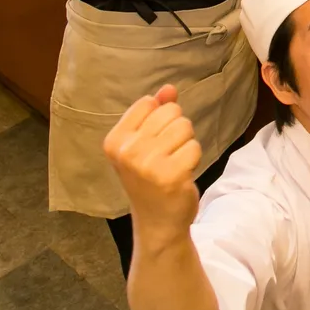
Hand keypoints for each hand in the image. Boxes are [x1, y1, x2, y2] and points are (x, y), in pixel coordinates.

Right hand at [103, 84, 201, 250]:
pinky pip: (195, 147)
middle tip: (166, 155)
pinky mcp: (171, 175)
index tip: (152, 143)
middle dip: (176, 130)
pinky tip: (182, 174)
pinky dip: (193, 159)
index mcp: (115, 140)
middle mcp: (127, 151)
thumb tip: (169, 88)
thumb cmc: (150, 177)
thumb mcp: (144, 143)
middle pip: (170, 111)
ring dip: (186, 144)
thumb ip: (155, 112)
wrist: (157, 221)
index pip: (149, 102)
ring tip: (174, 163)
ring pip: (185, 127)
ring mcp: (148, 164)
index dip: (159, 118)